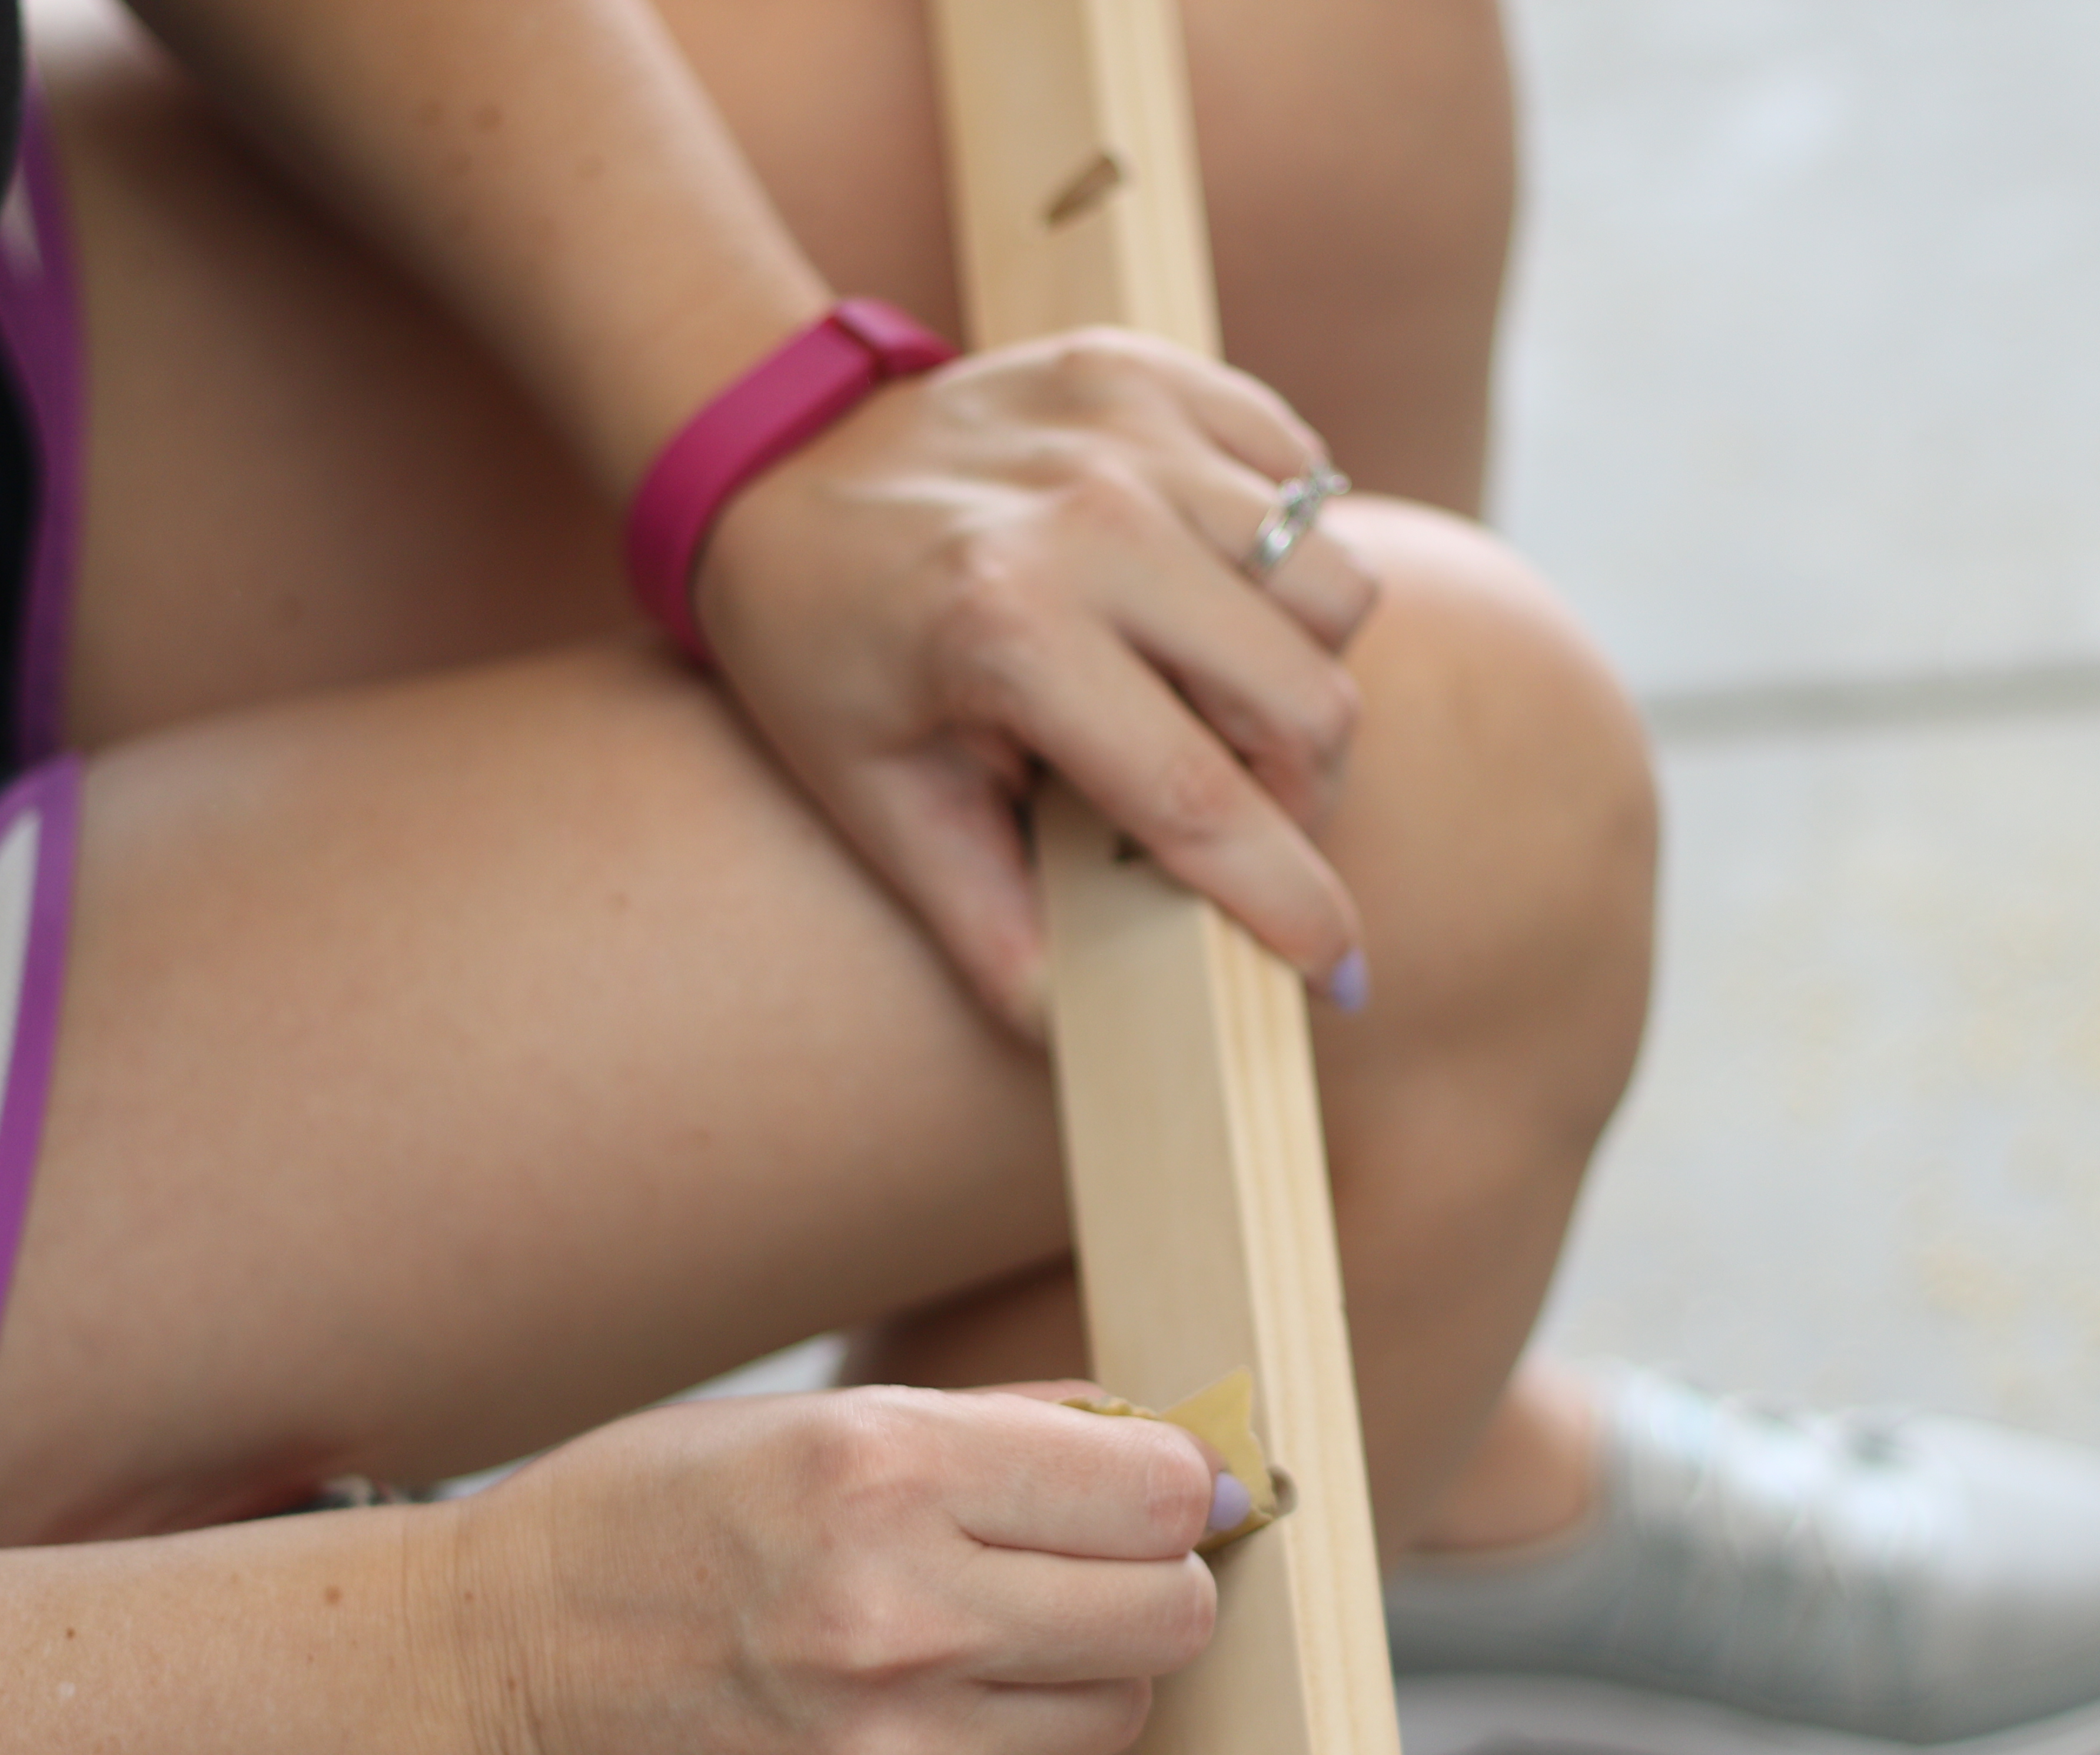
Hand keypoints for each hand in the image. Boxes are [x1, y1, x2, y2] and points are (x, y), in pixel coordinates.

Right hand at [444, 1386, 1222, 1754]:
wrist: (494, 1678)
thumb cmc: (654, 1518)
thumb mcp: (815, 1419)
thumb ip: (1010, 1427)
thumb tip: (1178, 1447)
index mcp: (881, 1472)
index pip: (1153, 1494)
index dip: (1175, 1483)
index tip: (1155, 1481)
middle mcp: (896, 1614)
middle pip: (1170, 1613)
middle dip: (1153, 1577)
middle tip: (1093, 1558)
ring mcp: (890, 1746)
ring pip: (1118, 1709)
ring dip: (1079, 1666)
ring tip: (979, 1627)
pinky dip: (992, 1737)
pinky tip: (896, 1699)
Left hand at [693, 330, 1381, 1032]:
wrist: (763, 457)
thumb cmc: (820, 648)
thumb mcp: (876, 806)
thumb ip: (987, 929)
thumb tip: (1082, 1040)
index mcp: (1007, 627)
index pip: (1203, 800)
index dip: (1287, 906)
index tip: (1336, 974)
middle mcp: (1088, 514)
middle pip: (1306, 694)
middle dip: (1302, 794)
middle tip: (1249, 825)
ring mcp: (1130, 425)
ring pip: (1333, 582)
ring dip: (1299, 668)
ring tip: (1216, 700)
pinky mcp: (1155, 370)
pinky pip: (1306, 476)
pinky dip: (1283, 551)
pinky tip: (1203, 593)